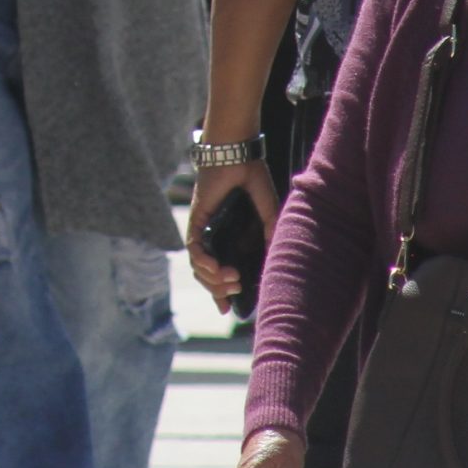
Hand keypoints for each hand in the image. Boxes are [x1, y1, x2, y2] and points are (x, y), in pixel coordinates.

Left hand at [187, 158, 281, 311]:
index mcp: (233, 240)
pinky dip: (203, 262)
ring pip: (200, 268)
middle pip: (209, 276)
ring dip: (213, 279)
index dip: (224, 294)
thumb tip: (272, 263)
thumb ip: (271, 236)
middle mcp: (216, 239)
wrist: (238, 155)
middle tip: (236, 287)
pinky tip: (215, 267)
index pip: (223, 274)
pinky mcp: (196, 222)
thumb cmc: (253, 180)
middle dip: (220, 289)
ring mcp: (204, 231)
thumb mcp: (269, 214)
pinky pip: (194, 250)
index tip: (230, 311)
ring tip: (230, 280)